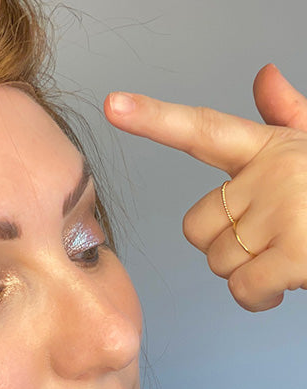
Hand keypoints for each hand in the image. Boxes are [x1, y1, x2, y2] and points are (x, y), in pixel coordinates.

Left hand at [102, 64, 306, 311]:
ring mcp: (283, 215)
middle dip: (223, 243)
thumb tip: (265, 77)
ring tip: (286, 256)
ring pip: (216, 261)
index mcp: (271, 149)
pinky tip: (285, 286)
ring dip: (245, 271)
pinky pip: (242, 289)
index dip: (154, 117)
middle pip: (197, 226)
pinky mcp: (295, 256)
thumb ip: (288, 118)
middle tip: (266, 239)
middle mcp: (271, 176)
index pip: (202, 130)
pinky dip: (258, 298)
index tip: (114, 106)